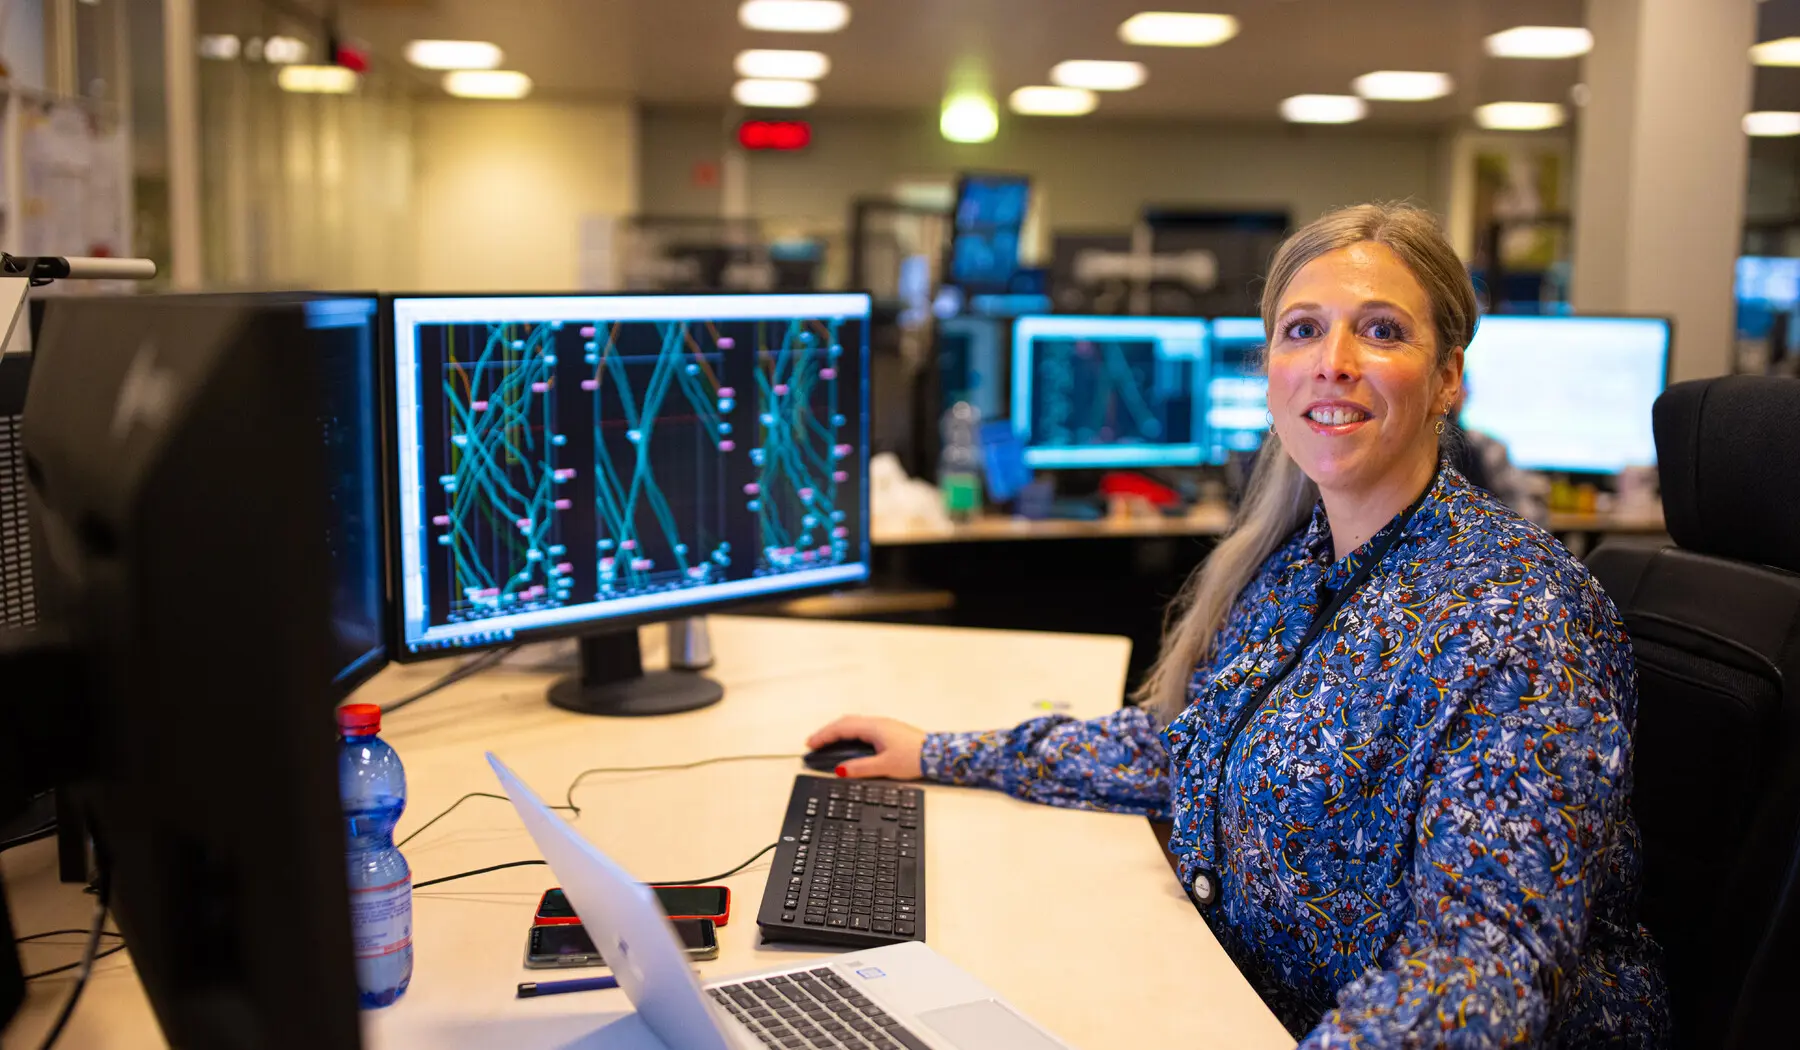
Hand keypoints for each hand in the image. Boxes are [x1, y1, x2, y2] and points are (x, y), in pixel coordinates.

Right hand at [806, 716, 926, 779]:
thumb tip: (840, 770)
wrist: (938, 754)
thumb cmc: (914, 757)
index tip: (810, 744)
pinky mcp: (889, 732)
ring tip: (827, 743)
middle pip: (845, 723)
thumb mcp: (884, 766)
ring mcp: (883, 726)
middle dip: (828, 732)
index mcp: (873, 728)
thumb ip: (861, 768)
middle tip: (814, 743)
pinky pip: (862, 728)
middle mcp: (877, 723)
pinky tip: (849, 743)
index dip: (824, 735)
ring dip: (838, 732)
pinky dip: (849, 734)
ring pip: (854, 724)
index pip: (841, 728)